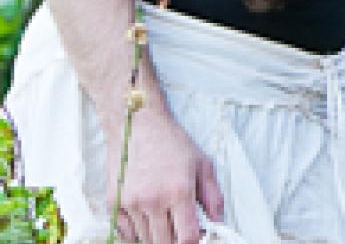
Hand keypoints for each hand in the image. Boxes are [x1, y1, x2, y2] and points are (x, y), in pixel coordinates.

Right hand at [105, 106, 224, 243]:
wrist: (138, 125)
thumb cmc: (170, 142)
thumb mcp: (203, 164)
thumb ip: (213, 196)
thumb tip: (218, 220)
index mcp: (178, 191)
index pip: (187, 237)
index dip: (194, 242)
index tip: (197, 237)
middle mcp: (153, 200)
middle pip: (164, 243)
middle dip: (175, 241)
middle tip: (181, 230)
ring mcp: (130, 203)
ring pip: (145, 239)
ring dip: (157, 236)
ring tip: (166, 220)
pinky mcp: (113, 203)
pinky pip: (125, 232)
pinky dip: (137, 232)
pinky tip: (147, 218)